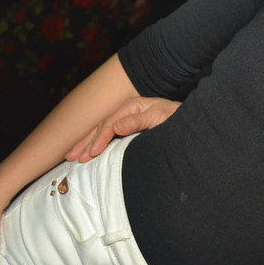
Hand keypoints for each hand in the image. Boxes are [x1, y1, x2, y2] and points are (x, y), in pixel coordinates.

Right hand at [65, 96, 179, 162]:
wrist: (191, 122)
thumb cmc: (178, 119)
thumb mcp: (161, 118)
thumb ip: (139, 121)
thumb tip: (115, 127)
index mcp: (133, 107)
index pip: (110, 123)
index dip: (99, 139)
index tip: (92, 153)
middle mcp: (127, 112)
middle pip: (101, 127)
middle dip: (85, 142)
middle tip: (71, 157)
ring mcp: (127, 121)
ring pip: (102, 133)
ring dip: (86, 145)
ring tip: (72, 157)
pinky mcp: (129, 130)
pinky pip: (109, 138)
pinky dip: (96, 146)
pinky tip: (87, 154)